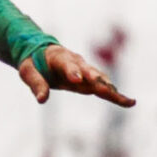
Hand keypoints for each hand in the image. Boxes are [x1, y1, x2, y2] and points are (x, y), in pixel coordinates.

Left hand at [19, 46, 133, 107]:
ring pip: (100, 80)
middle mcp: (78, 62)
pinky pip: (104, 87)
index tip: (77, 80)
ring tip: (124, 99)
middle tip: (106, 89)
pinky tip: (128, 102)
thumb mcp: (28, 71)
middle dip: (98, 80)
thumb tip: (41, 99)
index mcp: (60, 57)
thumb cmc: (35, 63)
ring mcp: (87, 70)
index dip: (73, 72)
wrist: (46, 54)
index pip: (68, 65)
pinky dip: (115, 94)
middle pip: (90, 71)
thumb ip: (36, 84)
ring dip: (111, 89)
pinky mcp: (91, 80)